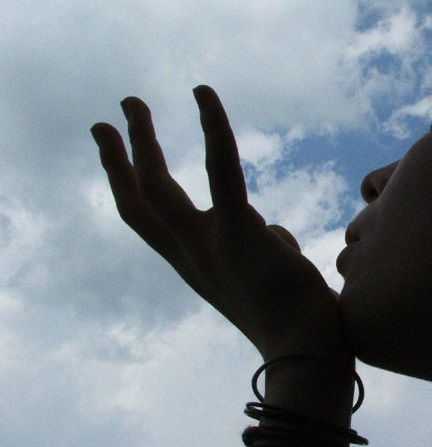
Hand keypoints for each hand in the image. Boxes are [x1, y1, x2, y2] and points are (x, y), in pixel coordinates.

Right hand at [91, 86, 348, 362]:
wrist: (308, 353)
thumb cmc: (299, 319)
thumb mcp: (270, 278)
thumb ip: (263, 248)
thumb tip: (271, 231)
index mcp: (197, 267)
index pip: (150, 224)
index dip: (129, 188)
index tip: (123, 158)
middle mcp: (191, 257)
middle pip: (139, 202)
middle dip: (119, 159)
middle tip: (107, 120)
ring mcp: (208, 245)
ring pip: (155, 186)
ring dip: (140, 139)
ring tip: (130, 101)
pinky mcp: (237, 231)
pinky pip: (220, 168)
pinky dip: (212, 128)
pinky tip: (202, 94)